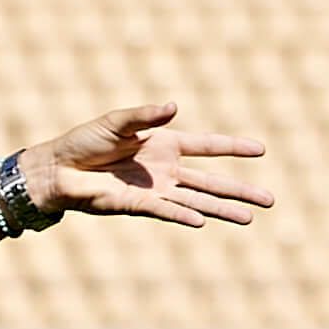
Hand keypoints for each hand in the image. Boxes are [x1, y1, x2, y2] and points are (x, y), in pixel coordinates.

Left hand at [21, 103, 271, 228]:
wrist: (58, 169)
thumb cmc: (85, 142)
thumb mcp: (117, 122)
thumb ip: (145, 115)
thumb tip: (174, 107)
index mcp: (165, 144)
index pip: (208, 146)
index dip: (234, 147)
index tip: (262, 150)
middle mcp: (166, 170)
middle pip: (212, 181)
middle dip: (241, 191)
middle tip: (270, 200)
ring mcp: (155, 190)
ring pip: (197, 201)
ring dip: (222, 209)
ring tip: (250, 218)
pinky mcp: (138, 205)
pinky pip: (167, 210)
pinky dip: (184, 214)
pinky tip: (204, 221)